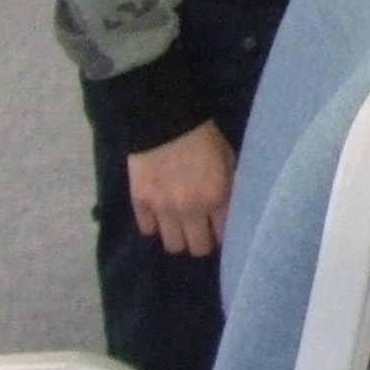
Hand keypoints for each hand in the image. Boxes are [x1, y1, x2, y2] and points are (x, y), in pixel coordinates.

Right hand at [129, 121, 236, 258]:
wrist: (165, 121)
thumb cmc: (204, 138)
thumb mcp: (228, 160)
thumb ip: (228, 188)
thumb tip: (229, 209)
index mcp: (217, 198)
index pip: (224, 235)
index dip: (223, 234)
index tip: (220, 229)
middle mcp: (191, 210)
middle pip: (197, 248)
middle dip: (201, 242)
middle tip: (200, 231)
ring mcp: (163, 209)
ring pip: (172, 245)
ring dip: (178, 237)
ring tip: (180, 226)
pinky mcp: (140, 203)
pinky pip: (147, 229)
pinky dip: (154, 225)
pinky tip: (159, 214)